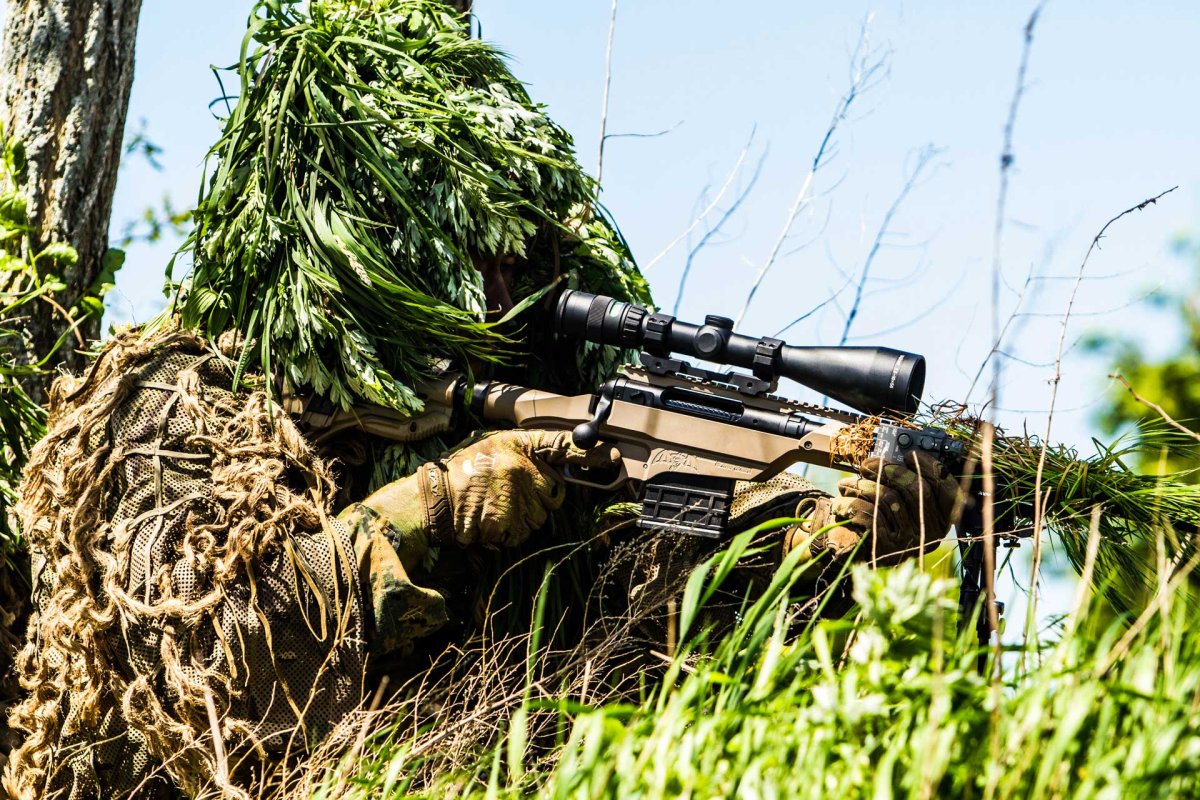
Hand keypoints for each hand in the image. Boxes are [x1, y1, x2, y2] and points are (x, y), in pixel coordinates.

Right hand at [422, 429, 619, 547]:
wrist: (432, 498)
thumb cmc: (462, 471)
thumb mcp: (493, 446)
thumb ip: (525, 452)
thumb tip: (558, 462)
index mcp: (519, 445)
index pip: (563, 445)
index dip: (590, 453)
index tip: (613, 456)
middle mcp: (522, 468)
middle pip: (555, 493)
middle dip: (538, 498)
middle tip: (510, 494)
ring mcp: (516, 496)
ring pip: (540, 516)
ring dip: (522, 517)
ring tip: (494, 506)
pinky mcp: (508, 521)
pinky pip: (523, 533)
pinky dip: (509, 531)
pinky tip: (490, 519)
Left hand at [786, 451, 959, 564]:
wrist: (852, 550)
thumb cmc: (877, 519)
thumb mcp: (896, 501)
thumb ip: (903, 482)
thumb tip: (895, 454)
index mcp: (939, 520)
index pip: (948, 491)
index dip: (930, 468)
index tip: (910, 454)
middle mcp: (929, 533)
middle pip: (916, 490)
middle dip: (888, 470)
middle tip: (868, 464)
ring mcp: (908, 542)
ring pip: (888, 499)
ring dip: (863, 486)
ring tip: (848, 484)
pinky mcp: (884, 548)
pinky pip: (868, 514)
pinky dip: (850, 503)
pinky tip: (842, 501)